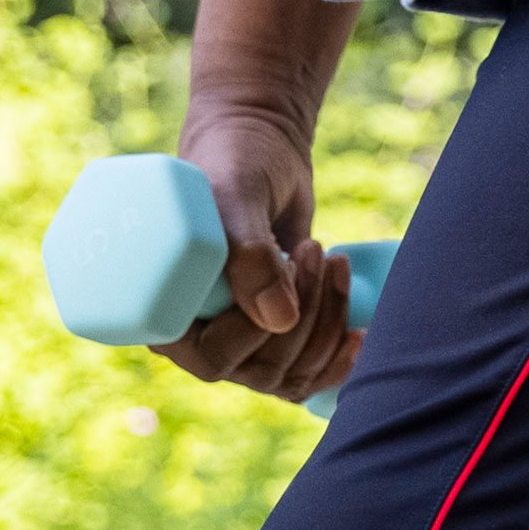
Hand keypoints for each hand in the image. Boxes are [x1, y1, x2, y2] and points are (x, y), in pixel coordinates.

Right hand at [149, 106, 361, 401]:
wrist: (262, 155)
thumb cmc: (235, 164)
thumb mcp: (236, 197)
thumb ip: (249, 253)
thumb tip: (279, 322)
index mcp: (168, 310)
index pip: (213, 358)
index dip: (256, 333)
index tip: (287, 267)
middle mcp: (201, 335)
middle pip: (263, 369)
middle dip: (307, 316)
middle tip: (318, 251)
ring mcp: (242, 341)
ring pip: (294, 374)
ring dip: (329, 323)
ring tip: (334, 261)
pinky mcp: (278, 337)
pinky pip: (309, 373)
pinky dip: (340, 355)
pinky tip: (360, 331)